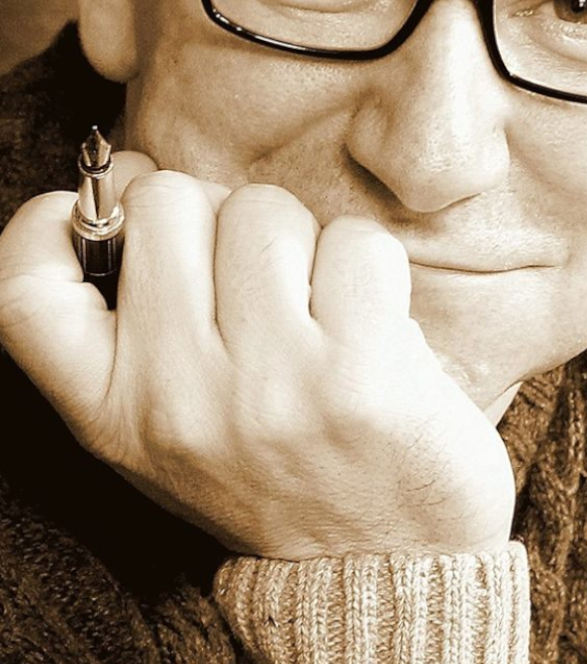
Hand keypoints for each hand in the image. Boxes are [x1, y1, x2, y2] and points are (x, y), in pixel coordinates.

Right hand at [0, 158, 514, 558]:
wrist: (387, 560)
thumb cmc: (285, 471)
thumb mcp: (176, 426)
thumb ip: (142, 327)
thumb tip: (131, 188)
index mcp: (115, 417)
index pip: (26, 293)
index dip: (56, 219)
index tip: (108, 201)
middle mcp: (179, 400)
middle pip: (167, 203)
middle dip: (219, 212)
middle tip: (256, 269)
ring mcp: (269, 385)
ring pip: (264, 210)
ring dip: (302, 239)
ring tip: (320, 307)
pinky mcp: (362, 374)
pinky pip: (354, 241)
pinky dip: (369, 264)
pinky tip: (373, 321)